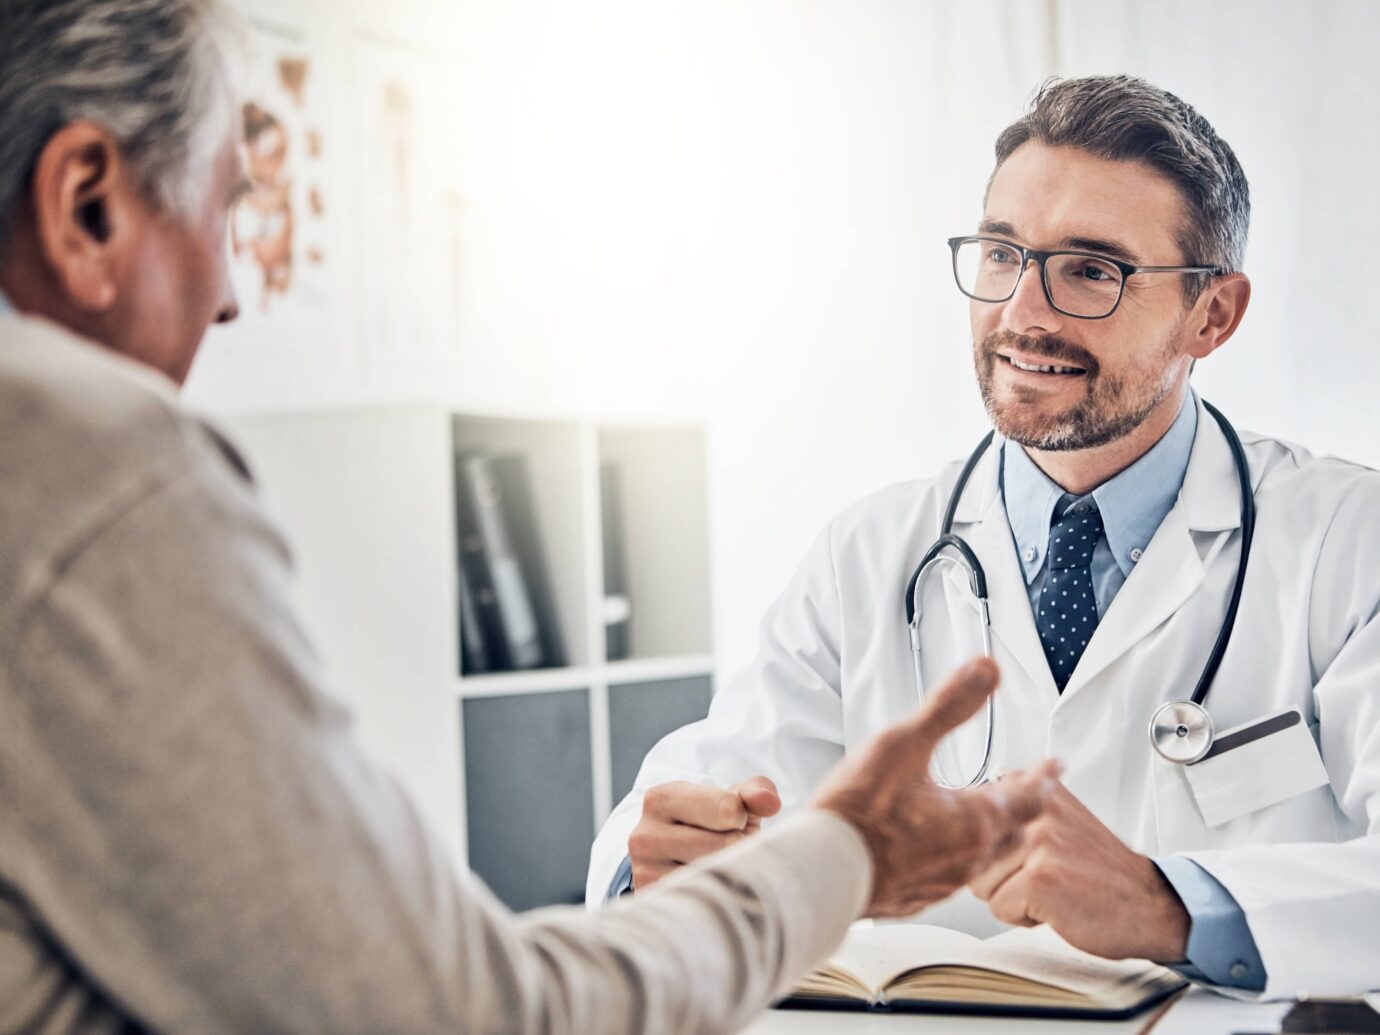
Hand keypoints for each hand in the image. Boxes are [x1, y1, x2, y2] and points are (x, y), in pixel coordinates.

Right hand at [628, 775, 781, 888]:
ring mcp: (646, 874)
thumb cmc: (712, 826)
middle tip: (729, 849)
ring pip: (717, 876)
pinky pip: (707, 903)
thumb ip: (756, 792)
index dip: (743, 819)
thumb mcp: (733, 802)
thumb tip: (769, 802)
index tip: (733, 822)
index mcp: (661, 799)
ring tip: (723, 866)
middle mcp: (645, 836)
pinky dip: (722, 898)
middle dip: (740, 847)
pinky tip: (715, 889)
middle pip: (726, 845)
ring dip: (734, 873)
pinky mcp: (657, 903)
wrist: (678, 863)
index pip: (728, 809)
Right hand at [812, 657, 1060, 917]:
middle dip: (1024, 806)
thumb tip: (986, 669)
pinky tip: (939, 849)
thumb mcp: (902, 743)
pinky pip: (952, 876)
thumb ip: (948, 705)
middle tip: (1028, 789)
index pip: (1030, 797)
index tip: (1055, 765)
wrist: (818, 873)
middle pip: (1014, 831)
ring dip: (993, 833)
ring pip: (984, 858)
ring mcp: (941, 883)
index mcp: (974, 821)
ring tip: (988, 817)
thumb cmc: (856, 813)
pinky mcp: (915, 897)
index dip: (1045, 777)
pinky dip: (958, 856)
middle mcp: (967, 858)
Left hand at [968, 782, 1189, 960]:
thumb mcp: (1058, 819)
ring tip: (1051, 889)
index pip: (971, 823)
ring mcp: (1037, 841)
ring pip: (981, 884)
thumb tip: (966, 803)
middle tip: (1046, 876)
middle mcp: (1034, 807)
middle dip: (1000, 876)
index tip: (1030, 854)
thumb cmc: (1099, 870)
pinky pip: (1000, 908)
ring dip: (1011, 897)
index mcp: (1033, 788)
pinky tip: (1058, 907)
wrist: (1149, 905)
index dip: (994, 851)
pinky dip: (1024, 918)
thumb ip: (1016, 805)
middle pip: (971, 856)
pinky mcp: (1039, 878)